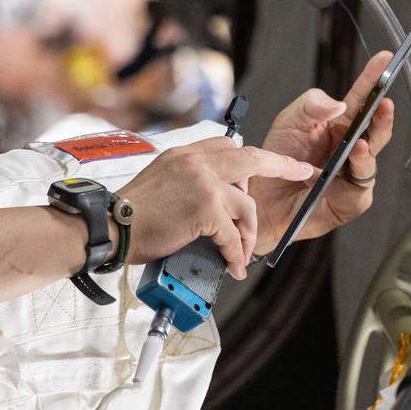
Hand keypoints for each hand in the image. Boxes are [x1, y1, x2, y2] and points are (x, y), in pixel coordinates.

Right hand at [118, 138, 313, 278]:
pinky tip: (232, 265)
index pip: (226, 144)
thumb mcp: (158, 182)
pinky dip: (235, 254)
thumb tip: (210, 199)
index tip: (267, 162)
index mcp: (183, 154)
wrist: (109, 228)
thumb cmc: (127, 216)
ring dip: (248, 234)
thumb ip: (186, 181)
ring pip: (245, 205)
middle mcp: (195, 162)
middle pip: (251, 158)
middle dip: (283, 164)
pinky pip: (232, 235)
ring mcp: (203, 183)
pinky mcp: (205, 208)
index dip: (249, 157)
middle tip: (302, 170)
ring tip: (240, 252)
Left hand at [250, 51, 396, 251]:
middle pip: (375, 127)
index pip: (361, 98)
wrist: (259, 200)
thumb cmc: (275, 161)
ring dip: (370, 144)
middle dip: (383, 115)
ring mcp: (353, 173)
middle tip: (384, 102)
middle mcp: (350, 147)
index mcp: (339, 124)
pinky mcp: (351, 199)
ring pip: (372, 155)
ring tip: (360, 140)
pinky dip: (358, 170)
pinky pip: (361, 185)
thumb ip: (311, 105)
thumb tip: (340, 105)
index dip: (374, 79)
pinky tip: (352, 158)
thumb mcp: (289, 121)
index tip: (386, 60)